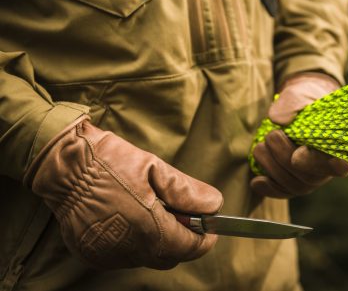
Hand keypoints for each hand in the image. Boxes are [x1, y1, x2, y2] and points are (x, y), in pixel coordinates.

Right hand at [24, 118, 222, 269]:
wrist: (63, 164)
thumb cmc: (110, 161)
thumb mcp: (155, 168)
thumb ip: (187, 192)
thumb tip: (213, 206)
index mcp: (148, 228)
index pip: (189, 248)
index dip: (204, 239)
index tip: (211, 228)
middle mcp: (128, 249)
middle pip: (170, 257)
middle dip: (182, 239)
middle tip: (180, 213)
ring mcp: (108, 255)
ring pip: (147, 257)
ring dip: (157, 240)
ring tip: (149, 209)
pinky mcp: (92, 254)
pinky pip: (124, 255)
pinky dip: (134, 242)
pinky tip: (127, 217)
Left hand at [250, 73, 347, 197]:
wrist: (299, 106)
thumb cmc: (305, 99)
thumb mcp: (300, 94)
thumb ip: (291, 103)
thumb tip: (278, 120)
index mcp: (340, 145)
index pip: (339, 164)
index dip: (318, 163)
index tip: (297, 154)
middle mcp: (329, 167)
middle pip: (310, 177)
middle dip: (284, 157)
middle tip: (271, 135)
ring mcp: (313, 177)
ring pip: (295, 185)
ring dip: (273, 168)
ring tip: (259, 147)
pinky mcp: (296, 182)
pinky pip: (285, 192)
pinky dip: (269, 189)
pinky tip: (256, 182)